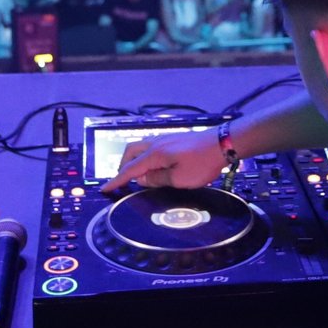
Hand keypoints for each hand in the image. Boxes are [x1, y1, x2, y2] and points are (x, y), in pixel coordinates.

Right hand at [102, 130, 222, 192]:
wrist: (222, 143)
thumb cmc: (202, 163)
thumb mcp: (179, 179)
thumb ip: (158, 180)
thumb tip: (143, 179)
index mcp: (154, 154)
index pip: (130, 169)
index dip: (117, 180)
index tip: (105, 188)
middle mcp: (156, 143)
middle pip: (130, 152)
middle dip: (122, 166)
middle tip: (122, 180)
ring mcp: (164, 139)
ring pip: (140, 147)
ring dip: (134, 160)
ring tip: (137, 175)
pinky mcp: (173, 139)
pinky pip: (150, 147)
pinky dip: (144, 156)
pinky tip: (153, 165)